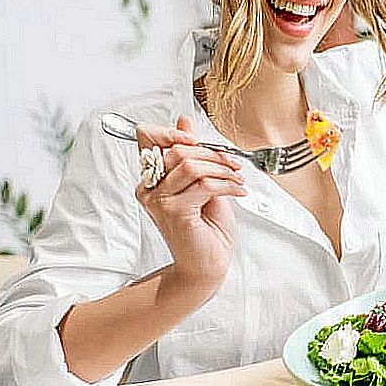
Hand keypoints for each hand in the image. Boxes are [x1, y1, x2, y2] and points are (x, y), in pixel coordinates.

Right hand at [135, 115, 246, 303]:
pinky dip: (227, 184)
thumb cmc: (206, 228)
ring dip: (222, 168)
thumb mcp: (203, 182)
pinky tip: (238, 191)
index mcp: (151, 178)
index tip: (195, 139)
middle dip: (212, 153)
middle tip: (233, 164)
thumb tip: (184, 122)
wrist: (208, 264)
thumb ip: (192, 154)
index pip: (147, 137)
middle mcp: (149, 188)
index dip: (171, 131)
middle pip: (177, 150)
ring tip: (237, 178)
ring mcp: (158, 201)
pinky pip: (203, 184)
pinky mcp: (173, 212)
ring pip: (190, 165)